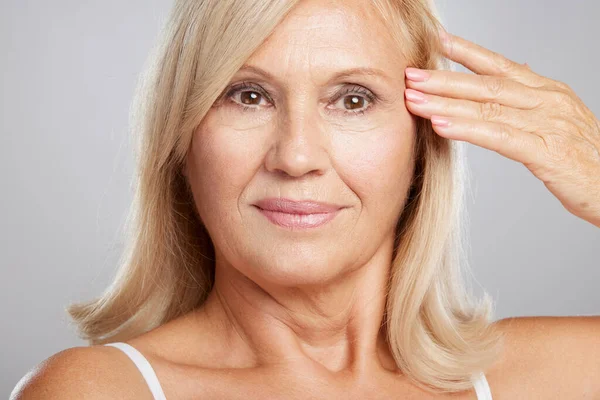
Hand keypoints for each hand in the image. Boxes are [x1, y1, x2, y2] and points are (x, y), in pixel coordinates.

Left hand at [403, 30, 599, 227]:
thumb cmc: (584, 160)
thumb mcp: (558, 121)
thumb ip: (531, 100)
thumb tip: (511, 76)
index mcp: (547, 92)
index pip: (500, 65)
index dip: (467, 52)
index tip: (437, 43)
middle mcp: (547, 101)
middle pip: (486, 84)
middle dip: (444, 79)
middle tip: (410, 75)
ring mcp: (548, 124)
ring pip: (487, 107)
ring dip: (446, 103)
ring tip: (414, 100)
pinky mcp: (546, 152)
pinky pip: (499, 137)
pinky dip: (467, 129)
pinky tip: (441, 126)